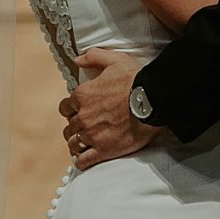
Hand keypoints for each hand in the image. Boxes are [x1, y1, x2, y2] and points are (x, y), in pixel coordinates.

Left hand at [58, 49, 160, 169]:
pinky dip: (81, 161)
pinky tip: (85, 158)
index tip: (79, 111)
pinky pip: (83, 161)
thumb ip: (93, 57)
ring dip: (76, 143)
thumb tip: (77, 59)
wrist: (153, 100)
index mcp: (83, 95)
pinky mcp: (104, 150)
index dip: (71, 109)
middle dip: (74, 127)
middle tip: (84, 128)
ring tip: (84, 143)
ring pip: (73, 143)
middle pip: (69, 127)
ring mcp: (92, 135)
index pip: (65, 107)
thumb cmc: (135, 79)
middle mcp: (83, 116)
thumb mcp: (114, 59)